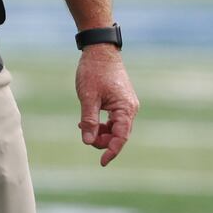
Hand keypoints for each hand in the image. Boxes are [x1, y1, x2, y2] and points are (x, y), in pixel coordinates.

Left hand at [75, 46, 138, 167]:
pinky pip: (113, 119)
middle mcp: (129, 108)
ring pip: (115, 127)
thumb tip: (88, 142)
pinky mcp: (120, 101)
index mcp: (125, 108)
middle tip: (85, 135)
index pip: (121, 137)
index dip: (111, 151)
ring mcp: (126, 104)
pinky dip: (101, 123)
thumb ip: (89, 120)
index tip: (102, 162)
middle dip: (103, 140)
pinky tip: (87, 121)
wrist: (100, 50)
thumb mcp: (88, 97)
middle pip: (119, 134)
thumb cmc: (94, 71)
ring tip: (83, 125)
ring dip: (101, 132)